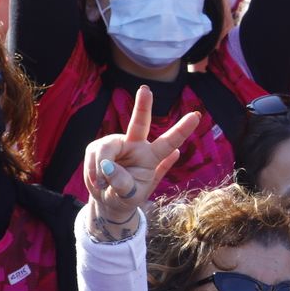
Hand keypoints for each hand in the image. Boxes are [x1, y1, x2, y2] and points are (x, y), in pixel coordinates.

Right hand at [82, 85, 200, 239]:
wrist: (108, 200)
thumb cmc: (125, 196)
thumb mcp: (129, 197)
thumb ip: (122, 184)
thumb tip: (109, 167)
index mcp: (152, 157)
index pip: (169, 143)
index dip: (182, 130)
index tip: (196, 116)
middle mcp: (136, 145)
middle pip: (140, 123)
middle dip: (142, 106)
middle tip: (145, 90)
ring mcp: (117, 144)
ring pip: (106, 148)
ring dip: (100, 169)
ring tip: (101, 185)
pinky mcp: (98, 146)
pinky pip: (93, 155)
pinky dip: (92, 171)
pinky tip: (97, 181)